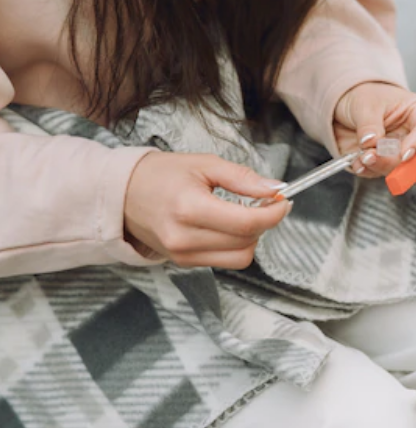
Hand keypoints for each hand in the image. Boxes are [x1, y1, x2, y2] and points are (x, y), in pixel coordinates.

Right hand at [124, 152, 290, 268]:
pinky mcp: (183, 263)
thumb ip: (242, 178)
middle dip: (265, 221)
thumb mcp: (204, 164)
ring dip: (252, 236)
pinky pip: (225, 260)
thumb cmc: (161, 175)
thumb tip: (275, 189)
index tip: (283, 201)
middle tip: (265, 202)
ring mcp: (183, 254)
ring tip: (244, 214)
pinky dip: (235, 244)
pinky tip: (228, 226)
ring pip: (241, 256)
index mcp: (189, 208)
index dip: (274, 214)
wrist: (121, 194)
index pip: (247, 223)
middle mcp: (184, 238)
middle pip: (247, 241)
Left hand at [334, 82, 415, 191]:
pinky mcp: (388, 167)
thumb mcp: (366, 103)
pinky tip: (358, 161)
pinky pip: (381, 175)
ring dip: (383, 167)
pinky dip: (369, 171)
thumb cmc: (367, 96)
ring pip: (404, 171)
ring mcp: (405, 156)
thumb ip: (369, 124)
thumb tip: (371, 142)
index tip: (405, 155)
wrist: (348, 107)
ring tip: (364, 157)